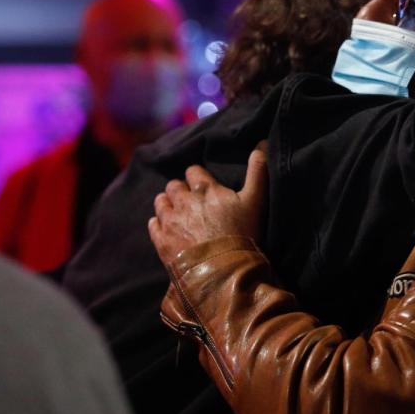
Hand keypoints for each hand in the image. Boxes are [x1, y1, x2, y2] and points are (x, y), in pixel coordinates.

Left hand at [148, 143, 267, 265]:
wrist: (225, 271)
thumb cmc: (243, 234)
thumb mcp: (256, 201)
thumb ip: (258, 170)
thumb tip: (262, 142)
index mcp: (205, 189)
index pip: (193, 171)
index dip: (198, 177)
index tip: (204, 185)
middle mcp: (183, 201)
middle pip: (174, 185)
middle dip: (181, 190)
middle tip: (191, 202)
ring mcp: (170, 221)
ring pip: (160, 202)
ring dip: (168, 204)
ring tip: (178, 214)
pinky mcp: (161, 241)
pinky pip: (152, 224)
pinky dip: (158, 224)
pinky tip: (168, 230)